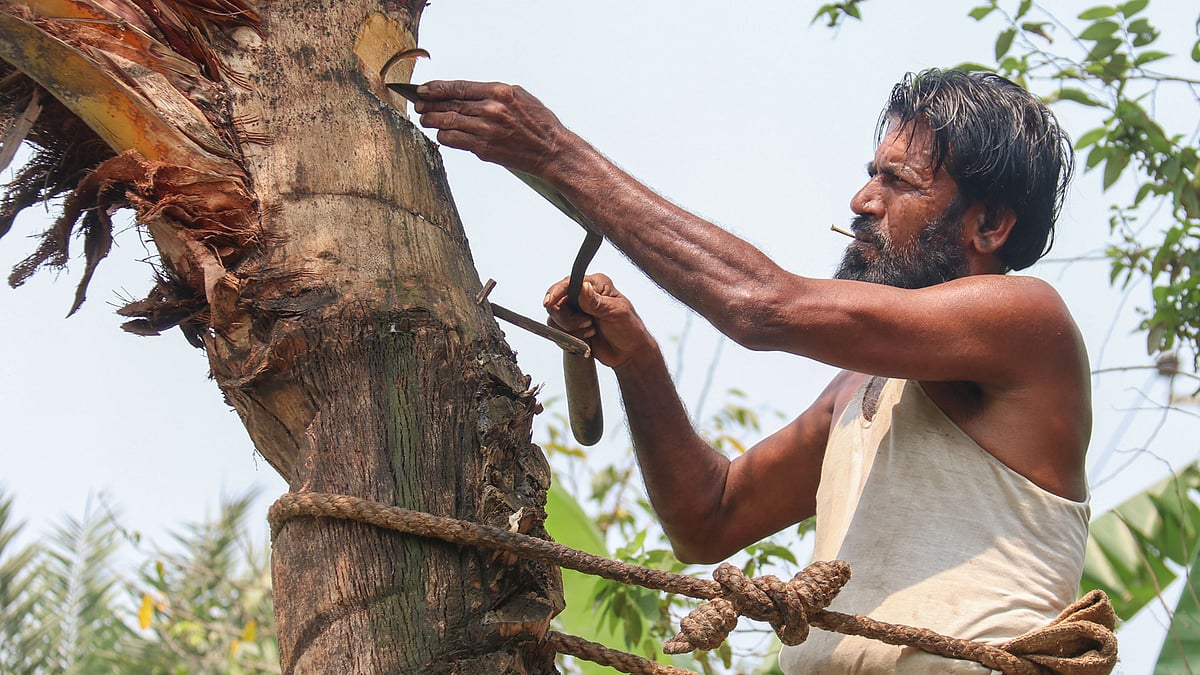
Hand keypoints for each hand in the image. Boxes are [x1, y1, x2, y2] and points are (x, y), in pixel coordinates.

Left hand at [413, 80, 571, 176]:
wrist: (552, 150)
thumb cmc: (538, 123)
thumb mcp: (519, 96)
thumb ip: (492, 93)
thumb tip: (466, 92)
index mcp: (499, 92)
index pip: (458, 87)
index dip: (436, 88)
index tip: (422, 89)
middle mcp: (490, 110)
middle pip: (448, 104)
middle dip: (428, 105)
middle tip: (418, 105)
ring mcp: (486, 131)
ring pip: (447, 123)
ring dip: (432, 121)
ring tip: (425, 119)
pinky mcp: (484, 149)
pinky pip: (454, 141)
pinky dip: (444, 136)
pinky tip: (442, 134)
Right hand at [544, 274, 653, 369]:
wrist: (629, 352)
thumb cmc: (629, 328)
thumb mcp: (615, 312)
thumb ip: (596, 302)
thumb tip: (582, 287)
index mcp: (594, 284)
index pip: (567, 283)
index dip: (555, 292)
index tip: (549, 302)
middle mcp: (582, 296)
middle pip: (556, 303)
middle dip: (568, 318)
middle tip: (588, 323)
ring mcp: (575, 312)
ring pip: (554, 320)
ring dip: (571, 330)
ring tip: (591, 331)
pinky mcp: (571, 328)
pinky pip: (557, 333)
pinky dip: (570, 339)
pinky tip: (587, 339)